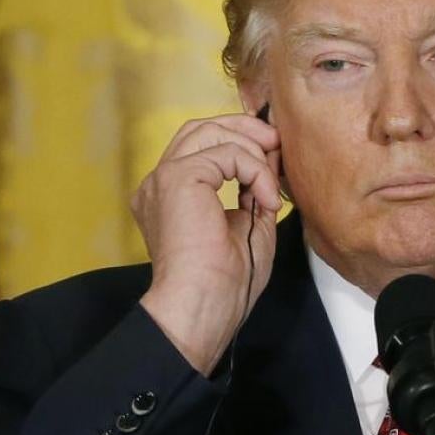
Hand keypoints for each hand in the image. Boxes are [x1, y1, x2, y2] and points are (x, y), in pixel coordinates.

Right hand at [132, 112, 281, 375]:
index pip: (199, 147)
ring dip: (251, 149)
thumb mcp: (247, 225)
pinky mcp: (178, 177)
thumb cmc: (222, 283)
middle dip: (242, 129)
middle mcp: (159, 182)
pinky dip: (255, 171)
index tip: (272, 159)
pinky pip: (227, 153)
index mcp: (169, 195)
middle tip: (276, 144)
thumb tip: (270, 156)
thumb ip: (253, 189)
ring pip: (209, 131)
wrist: (203, 305)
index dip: (238, 143)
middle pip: (199, 128)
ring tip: (270, 183)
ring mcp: (164, 177)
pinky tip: (264, 200)